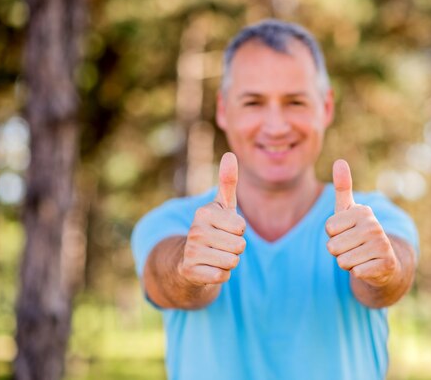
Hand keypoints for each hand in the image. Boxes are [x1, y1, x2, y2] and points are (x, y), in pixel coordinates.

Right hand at [178, 152, 245, 285]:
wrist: (189, 260)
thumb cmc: (214, 229)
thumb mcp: (222, 206)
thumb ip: (228, 181)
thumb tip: (230, 154)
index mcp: (204, 212)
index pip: (241, 226)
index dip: (238, 231)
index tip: (225, 229)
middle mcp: (195, 230)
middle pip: (239, 246)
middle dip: (236, 249)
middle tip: (221, 245)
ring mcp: (191, 251)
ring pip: (232, 261)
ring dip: (229, 262)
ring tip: (215, 255)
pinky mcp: (190, 271)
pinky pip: (222, 276)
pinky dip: (220, 275)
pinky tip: (209, 268)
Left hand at [325, 160, 400, 286]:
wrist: (384, 261)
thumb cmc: (359, 234)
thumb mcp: (349, 211)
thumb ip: (343, 187)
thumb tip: (339, 161)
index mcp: (362, 212)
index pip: (329, 228)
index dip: (333, 235)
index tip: (347, 233)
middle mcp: (374, 226)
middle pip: (333, 246)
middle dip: (339, 252)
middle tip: (353, 248)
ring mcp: (381, 245)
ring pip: (343, 261)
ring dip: (348, 263)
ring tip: (360, 257)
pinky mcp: (386, 264)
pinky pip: (356, 272)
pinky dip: (359, 273)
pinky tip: (369, 267)